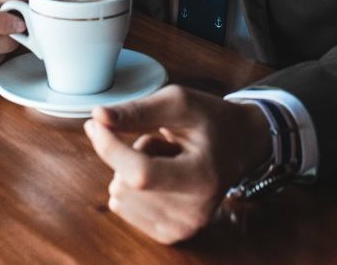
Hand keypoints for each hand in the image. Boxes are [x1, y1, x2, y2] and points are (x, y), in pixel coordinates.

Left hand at [84, 85, 270, 243]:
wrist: (240, 145)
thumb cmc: (210, 120)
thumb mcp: (179, 103)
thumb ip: (138, 111)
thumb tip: (98, 117)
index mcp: (203, 177)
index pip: (141, 173)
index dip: (110, 148)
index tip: (95, 124)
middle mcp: (194, 211)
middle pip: (124, 184)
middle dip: (131, 154)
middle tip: (165, 145)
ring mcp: (183, 228)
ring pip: (119, 195)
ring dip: (133, 170)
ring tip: (166, 160)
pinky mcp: (170, 234)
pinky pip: (122, 208)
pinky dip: (133, 188)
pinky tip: (163, 177)